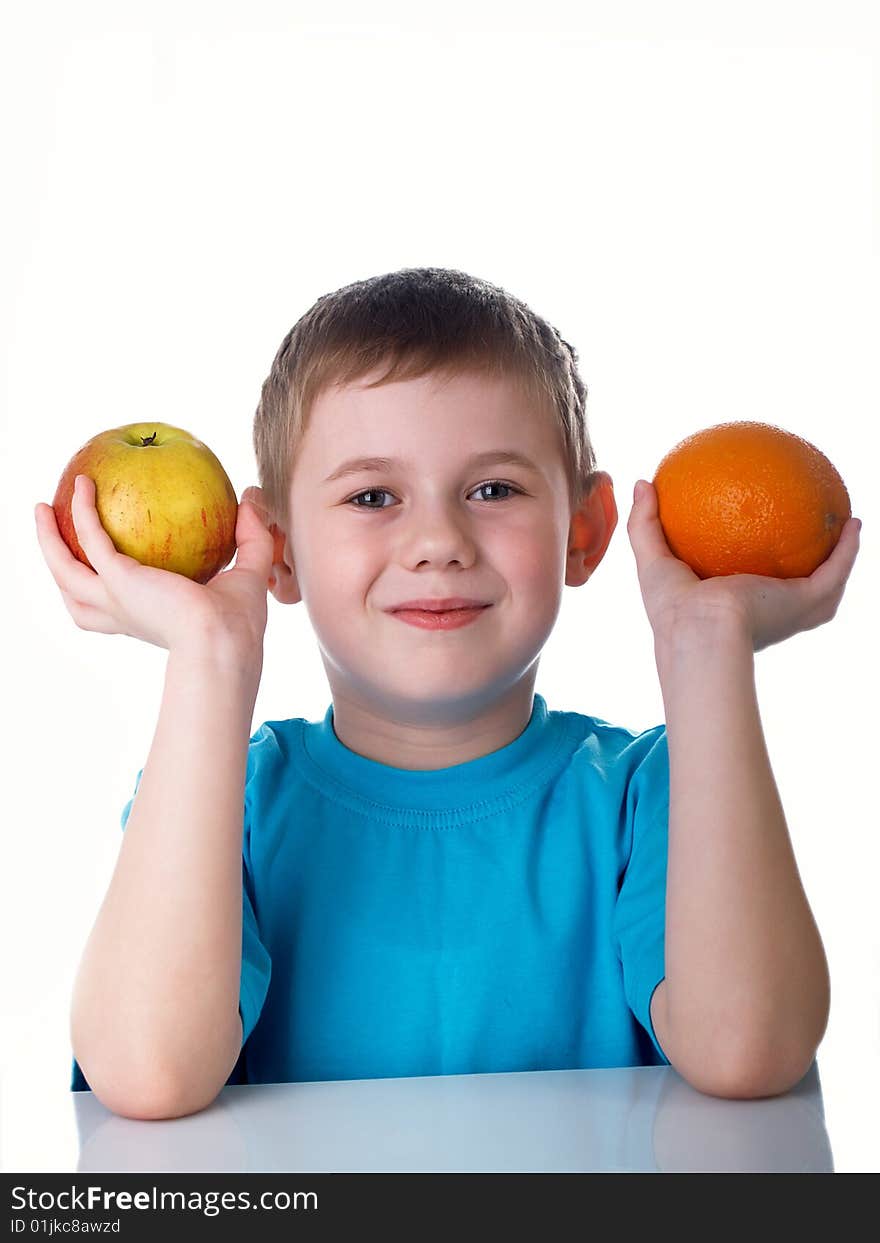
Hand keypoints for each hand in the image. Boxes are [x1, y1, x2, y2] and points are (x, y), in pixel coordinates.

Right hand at [35, 476, 274, 659]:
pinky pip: (90, 539)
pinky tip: (83, 486)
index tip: (111, 562)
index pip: (120, 606)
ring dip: (49, 541)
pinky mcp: (118, 582)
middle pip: (77, 594)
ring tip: (43, 509)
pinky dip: (82, 512)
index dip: (109, 585)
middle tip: (54, 531)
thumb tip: (252, 495)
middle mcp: (126, 613)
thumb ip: (251, 535)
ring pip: (65, 571)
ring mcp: (116, 600)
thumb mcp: (249, 572)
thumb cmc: (239, 626)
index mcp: (151, 618)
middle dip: (61, 563)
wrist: (225, 644)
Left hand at [626, 479, 861, 651]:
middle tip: (812, 536)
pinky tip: (855, 522)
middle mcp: (766, 614)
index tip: (758, 541)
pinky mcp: (807, 603)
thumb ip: (646, 522)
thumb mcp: (652, 559)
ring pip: (826, 584)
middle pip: (794, 589)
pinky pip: (837, 571)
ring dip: (841, 559)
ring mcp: (790, 612)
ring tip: (849, 527)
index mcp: (733, 610)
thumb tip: (643, 482)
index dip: (756, 568)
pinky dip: (850, 549)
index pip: (748, 589)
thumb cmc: (672, 607)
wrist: (701, 632)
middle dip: (807, 569)